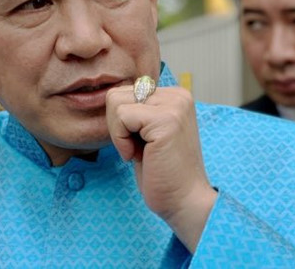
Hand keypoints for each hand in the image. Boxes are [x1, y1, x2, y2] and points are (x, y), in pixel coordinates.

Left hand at [106, 84, 217, 252]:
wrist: (184, 202)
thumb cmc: (163, 173)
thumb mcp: (147, 133)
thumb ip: (136, 110)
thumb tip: (110, 94)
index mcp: (175, 95)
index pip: (124, 91)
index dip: (121, 123)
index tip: (142, 144)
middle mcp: (178, 95)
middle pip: (116, 94)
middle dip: (117, 127)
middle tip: (139, 149)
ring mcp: (174, 105)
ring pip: (115, 102)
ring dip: (119, 134)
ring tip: (140, 151)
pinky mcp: (165, 120)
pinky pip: (121, 117)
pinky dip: (121, 141)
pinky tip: (138, 156)